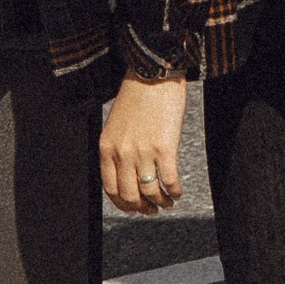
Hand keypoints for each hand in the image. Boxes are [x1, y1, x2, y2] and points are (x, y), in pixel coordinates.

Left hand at [98, 71, 187, 215]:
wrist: (153, 73)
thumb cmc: (136, 96)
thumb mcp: (115, 125)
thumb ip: (117, 150)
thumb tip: (127, 176)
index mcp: (107, 148)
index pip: (110, 188)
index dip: (123, 204)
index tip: (134, 208)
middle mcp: (122, 153)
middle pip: (130, 195)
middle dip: (142, 208)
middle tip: (152, 210)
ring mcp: (143, 152)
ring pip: (151, 192)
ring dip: (160, 202)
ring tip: (167, 202)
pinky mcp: (165, 148)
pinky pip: (169, 181)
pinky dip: (174, 192)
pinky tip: (177, 192)